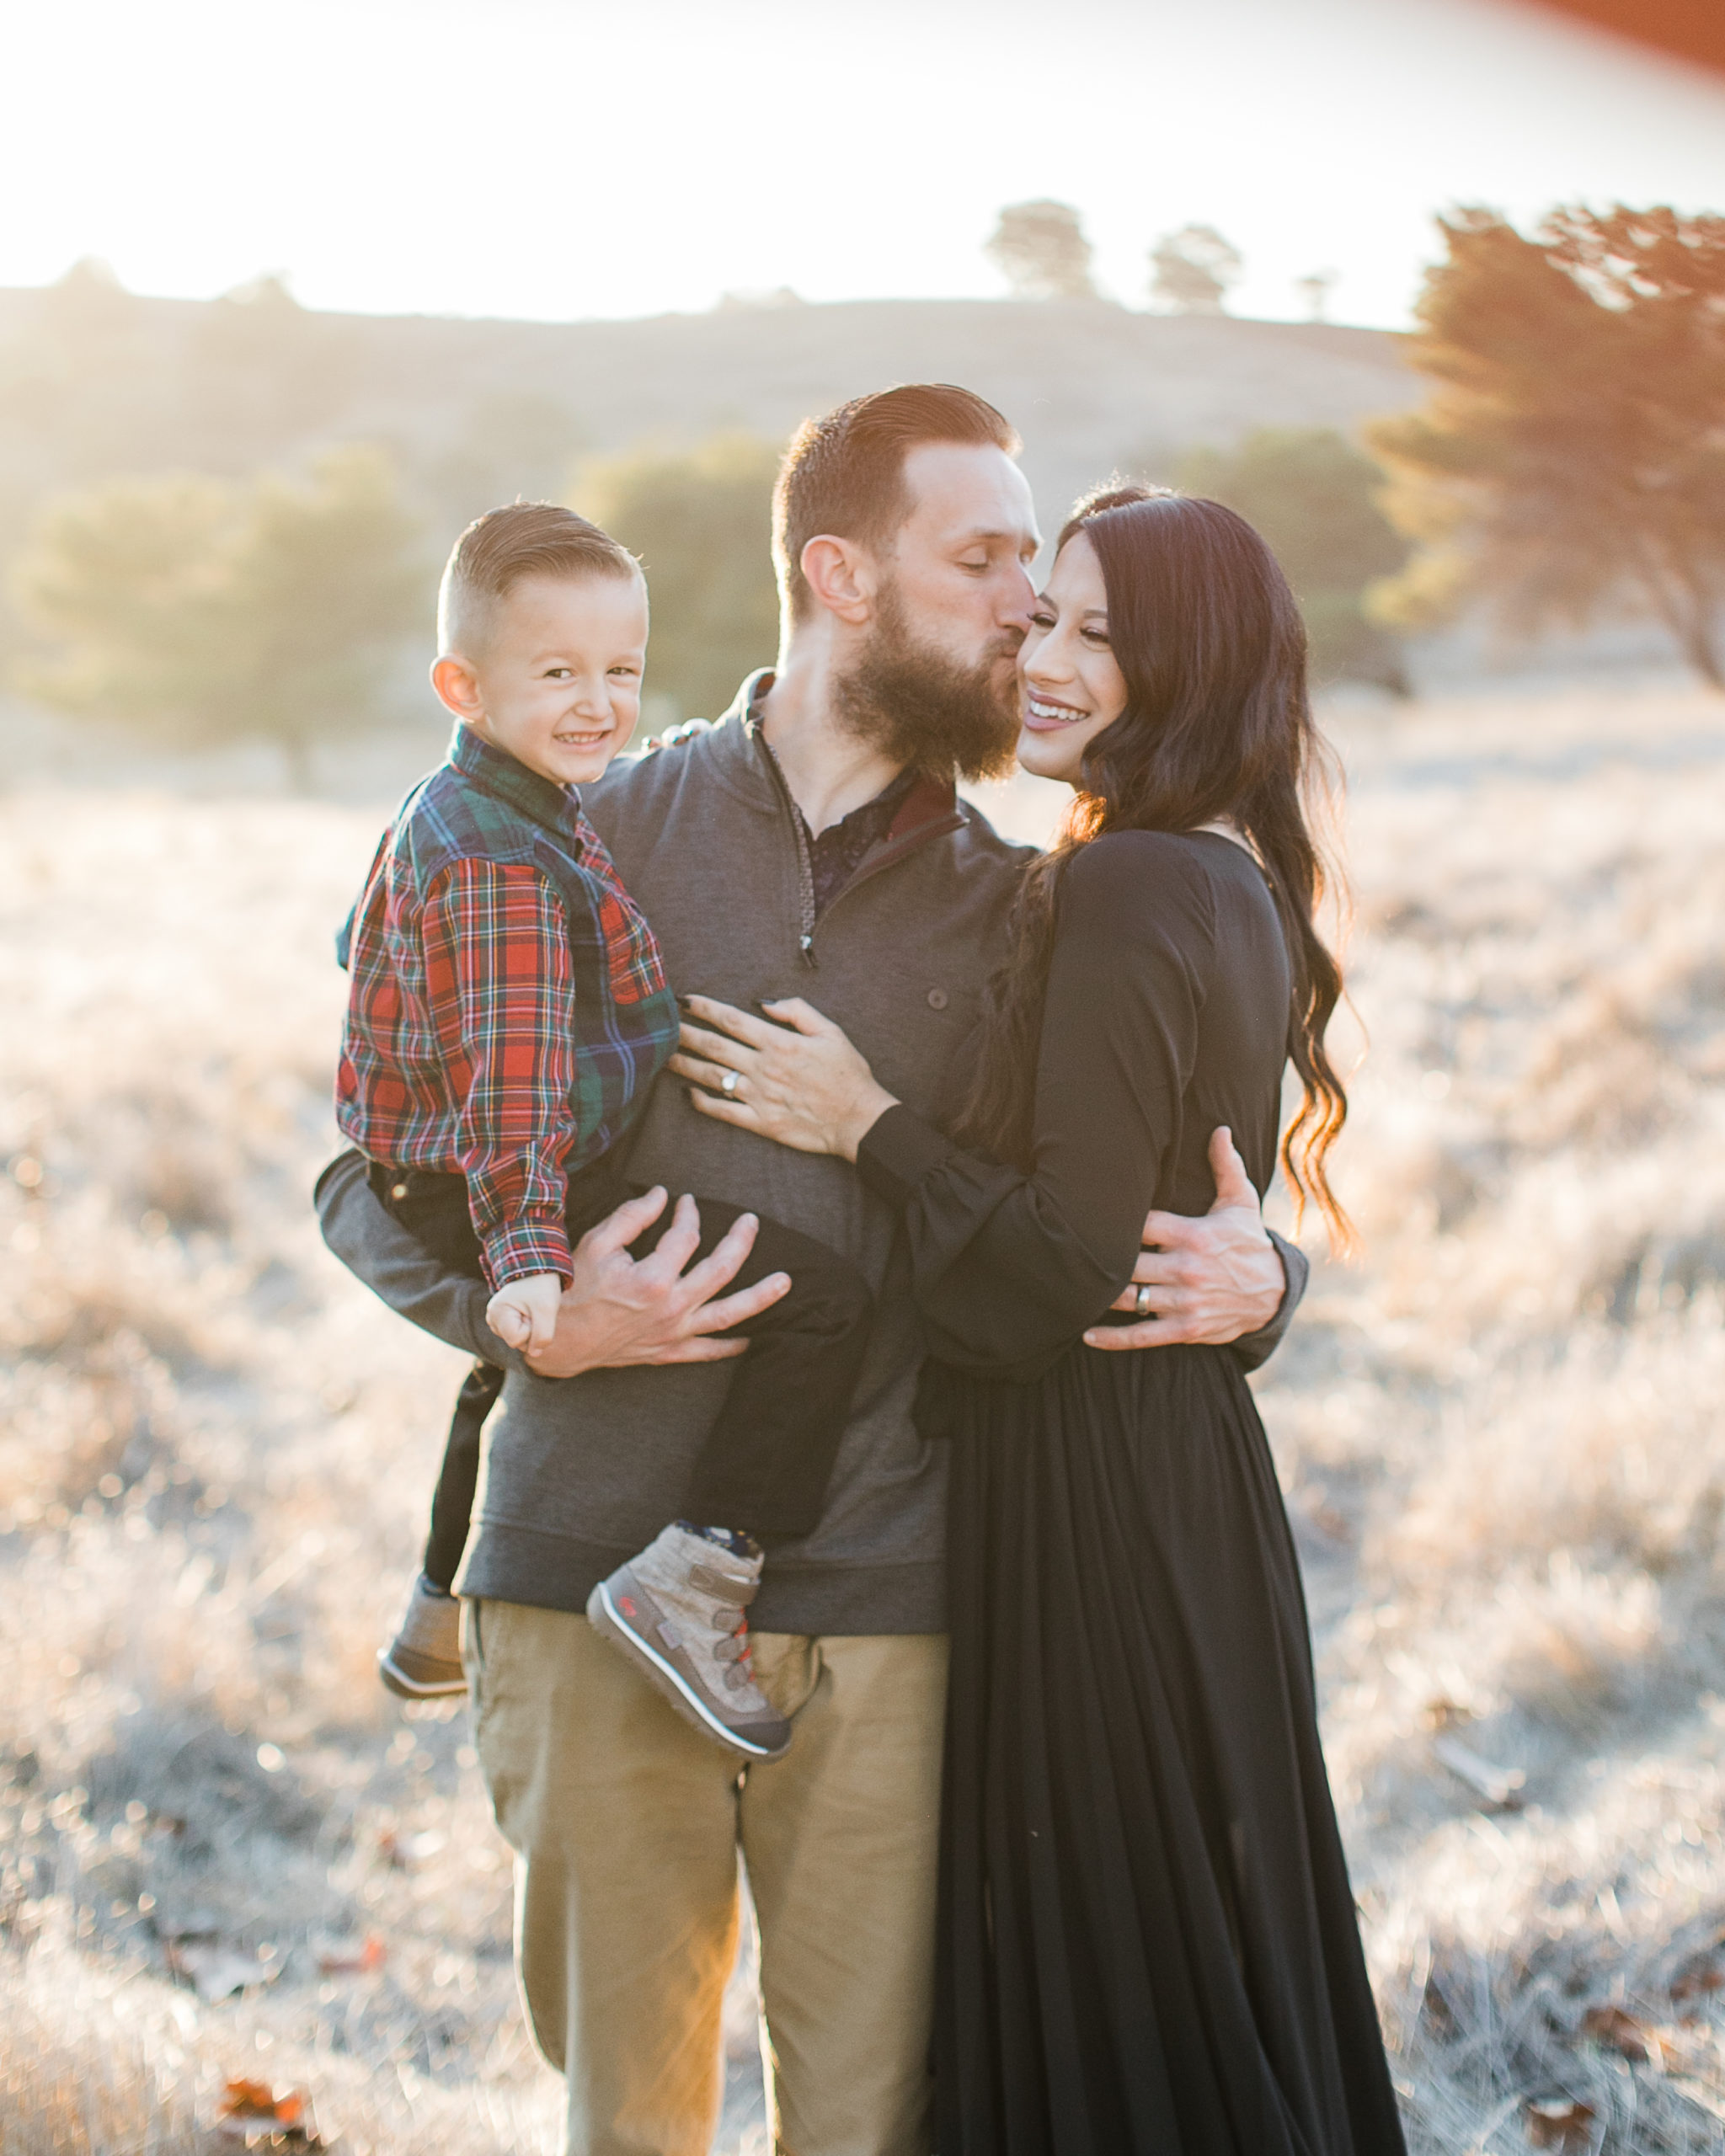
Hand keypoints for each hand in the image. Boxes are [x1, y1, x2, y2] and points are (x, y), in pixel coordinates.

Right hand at [486, 1271, 562, 1351]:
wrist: (537, 1268)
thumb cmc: (541, 1286)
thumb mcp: (547, 1310)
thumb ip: (543, 1335)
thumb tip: (535, 1354)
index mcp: (497, 1313)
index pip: (517, 1341)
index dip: (532, 1329)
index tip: (534, 1310)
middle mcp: (492, 1318)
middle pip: (518, 1343)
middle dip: (532, 1329)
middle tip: (534, 1309)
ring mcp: (496, 1320)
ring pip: (519, 1340)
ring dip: (531, 1328)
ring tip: (531, 1309)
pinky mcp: (503, 1321)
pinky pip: (519, 1335)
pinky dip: (528, 1326)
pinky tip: (528, 1311)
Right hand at [522, 1186, 791, 1378]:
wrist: (558, 1339)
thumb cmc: (575, 1288)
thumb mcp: (597, 1243)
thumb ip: (633, 1216)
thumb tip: (663, 1195)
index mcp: (652, 1278)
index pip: (686, 1237)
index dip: (689, 1213)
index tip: (686, 1202)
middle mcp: (670, 1307)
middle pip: (721, 1269)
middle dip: (741, 1241)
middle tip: (752, 1222)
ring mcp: (673, 1332)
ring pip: (728, 1314)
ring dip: (760, 1297)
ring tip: (786, 1282)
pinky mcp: (670, 1352)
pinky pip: (709, 1352)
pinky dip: (732, 1346)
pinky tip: (753, 1337)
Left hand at [668, 995, 897, 1161]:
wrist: (859, 1119)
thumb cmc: (848, 1074)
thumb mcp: (831, 1031)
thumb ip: (796, 1012)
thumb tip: (763, 1004)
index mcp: (780, 1043)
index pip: (732, 1020)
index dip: (705, 1008)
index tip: (684, 1001)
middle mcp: (764, 1068)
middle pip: (714, 1046)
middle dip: (684, 1033)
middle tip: (661, 1025)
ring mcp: (760, 1096)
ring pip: (713, 1077)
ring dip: (685, 1065)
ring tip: (663, 1057)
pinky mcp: (761, 1122)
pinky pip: (724, 1111)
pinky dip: (703, 1102)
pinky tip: (689, 1093)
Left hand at [1083, 1127, 1285, 1351]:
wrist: (1275, 1293)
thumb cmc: (1248, 1242)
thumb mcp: (1241, 1203)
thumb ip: (1225, 1166)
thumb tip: (1219, 1128)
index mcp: (1193, 1234)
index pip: (1142, 1224)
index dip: (1114, 1220)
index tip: (1086, 1215)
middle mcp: (1186, 1269)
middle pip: (1128, 1263)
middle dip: (1099, 1260)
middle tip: (1065, 1253)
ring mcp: (1185, 1302)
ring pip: (1129, 1299)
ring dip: (1098, 1296)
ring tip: (1069, 1288)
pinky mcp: (1186, 1329)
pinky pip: (1143, 1336)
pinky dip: (1113, 1339)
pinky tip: (1087, 1335)